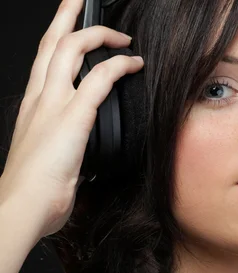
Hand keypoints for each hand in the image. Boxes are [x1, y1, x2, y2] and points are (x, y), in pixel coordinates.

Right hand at [0, 0, 143, 238]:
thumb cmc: (34, 187)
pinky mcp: (72, 116)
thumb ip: (61, 140)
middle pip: (52, 43)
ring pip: (72, 50)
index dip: (56, 36)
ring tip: (121, 35)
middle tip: (79, 1)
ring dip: (99, 35)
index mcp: (33, 105)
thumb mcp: (47, 154)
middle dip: (68, 16)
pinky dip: (119, 66)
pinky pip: (99, 79)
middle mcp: (40, 98)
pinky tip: (134, 63)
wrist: (23, 206)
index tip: (68, 26)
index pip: (43, 59)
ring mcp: (54, 104)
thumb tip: (78, 145)